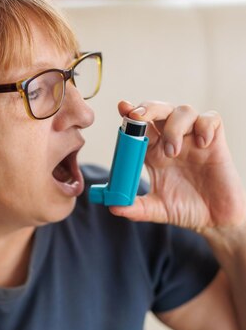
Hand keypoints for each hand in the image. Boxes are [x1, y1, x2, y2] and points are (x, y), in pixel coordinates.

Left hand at [109, 100, 245, 235]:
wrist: (214, 221)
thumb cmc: (186, 210)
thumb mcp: (157, 210)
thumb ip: (136, 208)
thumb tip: (114, 207)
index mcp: (154, 153)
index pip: (140, 126)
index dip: (130, 113)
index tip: (123, 109)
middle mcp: (172, 141)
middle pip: (159, 110)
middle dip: (148, 108)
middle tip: (138, 117)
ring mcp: (193, 139)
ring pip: (183, 111)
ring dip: (174, 126)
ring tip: (173, 152)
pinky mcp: (215, 142)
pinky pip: (211, 119)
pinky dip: (205, 126)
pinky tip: (202, 144)